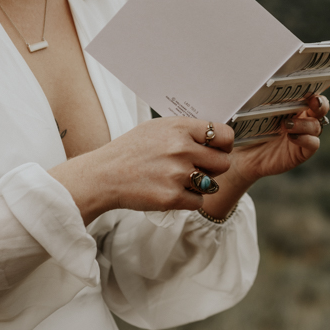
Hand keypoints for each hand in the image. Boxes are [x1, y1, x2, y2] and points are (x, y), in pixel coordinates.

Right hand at [49, 118, 235, 223]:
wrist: (104, 175)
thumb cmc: (131, 150)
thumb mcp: (158, 128)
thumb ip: (187, 131)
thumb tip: (215, 136)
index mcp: (180, 128)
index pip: (224, 136)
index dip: (224, 146)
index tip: (217, 151)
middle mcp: (181, 149)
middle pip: (224, 163)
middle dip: (214, 168)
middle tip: (198, 168)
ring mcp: (177, 174)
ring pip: (212, 184)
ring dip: (200, 185)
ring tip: (180, 180)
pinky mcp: (172, 197)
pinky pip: (198, 202)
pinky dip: (188, 200)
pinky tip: (172, 192)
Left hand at [228, 94, 329, 184]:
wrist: (241, 156)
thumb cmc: (248, 129)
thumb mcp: (254, 112)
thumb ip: (264, 99)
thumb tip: (262, 82)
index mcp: (294, 105)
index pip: (310, 93)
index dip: (314, 89)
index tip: (309, 86)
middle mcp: (302, 119)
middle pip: (321, 108)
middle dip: (320, 103)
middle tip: (313, 101)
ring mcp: (304, 135)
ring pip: (316, 126)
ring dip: (304, 124)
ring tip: (287, 124)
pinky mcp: (302, 151)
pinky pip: (313, 144)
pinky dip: (305, 139)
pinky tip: (291, 137)